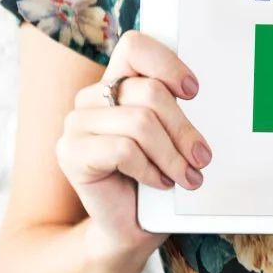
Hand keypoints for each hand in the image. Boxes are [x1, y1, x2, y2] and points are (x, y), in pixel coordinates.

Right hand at [55, 30, 211, 258]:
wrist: (128, 227)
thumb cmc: (154, 178)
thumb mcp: (169, 136)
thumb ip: (173, 108)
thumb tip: (198, 91)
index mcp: (116, 83)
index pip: (135, 45)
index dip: (167, 63)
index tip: (193, 91)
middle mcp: (92, 97)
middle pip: (149, 93)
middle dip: (183, 128)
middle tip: (202, 155)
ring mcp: (76, 124)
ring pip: (140, 123)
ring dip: (172, 155)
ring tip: (186, 175)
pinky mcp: (70, 153)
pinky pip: (122, 150)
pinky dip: (150, 169)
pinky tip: (158, 182)